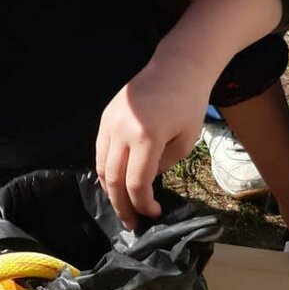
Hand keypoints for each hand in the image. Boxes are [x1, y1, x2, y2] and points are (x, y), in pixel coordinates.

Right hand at [96, 57, 213, 229]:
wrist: (177, 67)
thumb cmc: (189, 103)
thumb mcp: (185, 141)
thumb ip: (163, 165)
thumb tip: (145, 181)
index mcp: (146, 137)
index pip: (136, 182)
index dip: (143, 204)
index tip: (153, 214)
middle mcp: (122, 130)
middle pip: (113, 178)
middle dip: (122, 205)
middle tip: (130, 223)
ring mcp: (109, 122)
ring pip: (101, 166)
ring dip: (110, 190)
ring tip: (122, 206)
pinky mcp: (105, 116)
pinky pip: (100, 150)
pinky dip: (106, 170)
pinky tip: (116, 181)